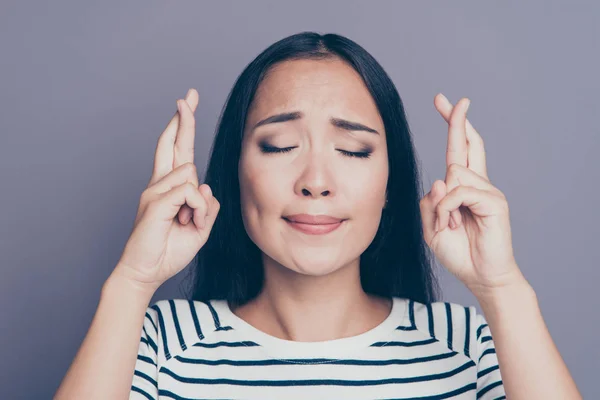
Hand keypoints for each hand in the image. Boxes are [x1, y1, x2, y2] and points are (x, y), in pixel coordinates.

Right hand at [115, 88, 219, 290]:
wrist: (147, 272)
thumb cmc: (170, 250)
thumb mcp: (200, 228)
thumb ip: (207, 207)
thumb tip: (205, 186)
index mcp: (170, 187)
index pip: (178, 151)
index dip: (182, 126)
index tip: (186, 103)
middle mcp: (160, 184)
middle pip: (174, 144)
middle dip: (183, 118)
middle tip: (188, 94)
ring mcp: (155, 190)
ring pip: (191, 176)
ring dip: (199, 205)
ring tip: (187, 225)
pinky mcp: (155, 201)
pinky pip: (189, 193)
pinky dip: (195, 211)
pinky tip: (186, 223)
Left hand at [419, 93, 523, 294]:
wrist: (480, 275)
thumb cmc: (458, 251)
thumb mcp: (430, 226)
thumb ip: (429, 202)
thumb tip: (439, 180)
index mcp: (462, 187)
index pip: (459, 149)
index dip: (453, 125)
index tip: (444, 103)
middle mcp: (477, 183)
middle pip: (467, 144)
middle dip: (456, 120)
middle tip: (451, 98)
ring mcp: (488, 191)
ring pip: (452, 175)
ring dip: (440, 205)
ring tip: (448, 226)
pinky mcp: (494, 202)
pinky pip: (459, 193)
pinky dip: (447, 210)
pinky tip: (453, 224)